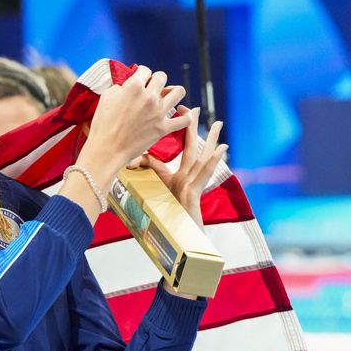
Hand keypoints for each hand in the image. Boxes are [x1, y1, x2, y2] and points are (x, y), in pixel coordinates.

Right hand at [81, 65, 190, 178]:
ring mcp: (158, 112)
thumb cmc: (102, 125)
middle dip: (156, 81)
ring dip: (173, 92)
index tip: (140, 81)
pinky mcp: (163, 128)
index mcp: (133, 87)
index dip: (142, 74)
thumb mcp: (106, 98)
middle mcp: (148, 97)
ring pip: (179, 92)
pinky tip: (182, 114)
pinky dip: (186, 116)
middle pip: (162, 77)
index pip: (145, 70)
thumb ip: (120, 87)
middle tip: (152, 89)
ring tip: (168, 97)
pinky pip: (185, 120)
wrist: (107, 150)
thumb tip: (128, 86)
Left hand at [130, 105, 226, 227]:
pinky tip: (220, 149)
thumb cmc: (164, 222)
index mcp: (178, 179)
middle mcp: (187, 180)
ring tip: (218, 124)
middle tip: (195, 109)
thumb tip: (130, 163)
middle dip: (193, 128)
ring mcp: (191, 187)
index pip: (180, 151)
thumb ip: (146, 178)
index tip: (180, 112)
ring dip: (210, 141)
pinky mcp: (192, 196)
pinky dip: (212, 163)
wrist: (173, 241)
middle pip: (192, 149)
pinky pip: (203, 177)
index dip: (180, 132)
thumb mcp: (153, 194)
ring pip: (202, 160)